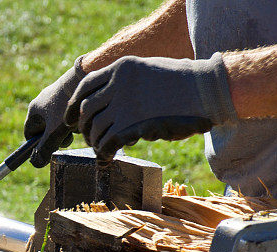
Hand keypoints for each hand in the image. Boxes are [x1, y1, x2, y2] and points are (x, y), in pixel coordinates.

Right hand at [24, 57, 86, 167]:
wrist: (84, 79)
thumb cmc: (67, 108)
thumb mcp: (55, 133)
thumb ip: (44, 149)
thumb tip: (35, 163)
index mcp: (34, 110)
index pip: (30, 134)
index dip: (37, 145)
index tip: (49, 149)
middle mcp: (42, 102)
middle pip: (45, 130)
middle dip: (56, 137)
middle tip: (66, 138)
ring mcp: (55, 98)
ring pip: (58, 123)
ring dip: (66, 129)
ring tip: (76, 126)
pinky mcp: (68, 95)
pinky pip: (68, 114)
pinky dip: (74, 119)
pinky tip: (83, 116)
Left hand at [64, 52, 236, 159]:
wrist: (205, 91)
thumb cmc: (183, 84)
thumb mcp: (149, 72)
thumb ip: (127, 84)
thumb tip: (110, 102)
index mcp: (121, 68)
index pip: (85, 85)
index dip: (73, 104)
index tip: (71, 118)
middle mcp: (118, 84)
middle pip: (85, 109)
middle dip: (83, 127)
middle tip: (88, 138)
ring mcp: (124, 105)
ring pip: (94, 128)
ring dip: (94, 142)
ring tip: (102, 149)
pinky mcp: (131, 126)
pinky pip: (106, 143)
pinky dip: (103, 154)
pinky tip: (107, 159)